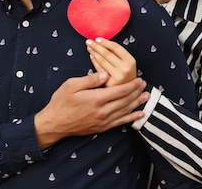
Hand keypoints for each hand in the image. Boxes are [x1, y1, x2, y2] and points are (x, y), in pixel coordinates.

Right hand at [34, 72, 148, 148]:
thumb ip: (91, 79)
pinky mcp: (102, 128)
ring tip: (147, 97)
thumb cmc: (61, 102)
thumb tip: (106, 74)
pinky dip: (132, 118)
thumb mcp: (72, 85)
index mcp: (97, 98)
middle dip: (137, 92)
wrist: (54, 123)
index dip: (132, 85)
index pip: (120, 90)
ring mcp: (103, 121)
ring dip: (137, 103)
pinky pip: (121, 123)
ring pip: (125, 111)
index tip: (139, 79)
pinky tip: (140, 114)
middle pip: (126, 100)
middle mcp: (103, 111)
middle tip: (145, 85)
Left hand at [86, 38, 136, 85]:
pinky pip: (99, 69)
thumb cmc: (126, 74)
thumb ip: (117, 53)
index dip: (105, 42)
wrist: (128, 90)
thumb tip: (102, 42)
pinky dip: (94, 61)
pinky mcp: (110, 83)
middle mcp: (125, 69)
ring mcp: (117, 77)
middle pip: (107, 53)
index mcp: (130, 61)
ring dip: (94, 52)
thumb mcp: (127, 62)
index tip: (97, 39)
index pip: (116, 47)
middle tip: (89, 41)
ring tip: (89, 47)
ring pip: (102, 61)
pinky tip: (92, 56)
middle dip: (97, 46)